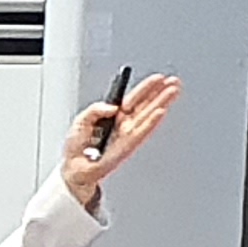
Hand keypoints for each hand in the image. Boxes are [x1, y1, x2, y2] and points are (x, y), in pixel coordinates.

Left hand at [58, 73, 181, 209]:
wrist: (73, 169)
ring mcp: (127, 135)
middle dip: (160, 92)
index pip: (133, 98)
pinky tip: (161, 111)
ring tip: (173, 91)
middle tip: (174, 81)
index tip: (159, 78)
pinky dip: (151, 122)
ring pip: (148, 116)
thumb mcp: (81, 121)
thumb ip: (95, 110)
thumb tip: (113, 107)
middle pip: (146, 105)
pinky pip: (141, 132)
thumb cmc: (76, 147)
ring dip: (161, 103)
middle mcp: (124, 124)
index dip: (146, 88)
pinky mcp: (127, 147)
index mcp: (114, 116)